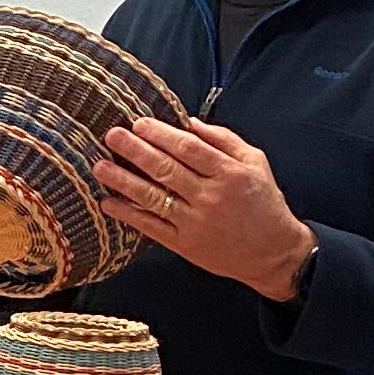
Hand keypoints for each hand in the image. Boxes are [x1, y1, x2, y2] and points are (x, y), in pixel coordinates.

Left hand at [98, 118, 316, 301]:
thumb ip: (224, 139)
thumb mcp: (255, 162)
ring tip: (100, 167)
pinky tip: (108, 203)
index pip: (188, 148)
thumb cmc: (264, 202)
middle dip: (135, 150)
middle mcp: (210, 197)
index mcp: (229, 173)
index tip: (139, 123)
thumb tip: (189, 122)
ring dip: (123, 181)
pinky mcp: (185, 245)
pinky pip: (151, 227)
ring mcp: (195, 223)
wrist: (273, 253)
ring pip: (153, 198)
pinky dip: (128, 215)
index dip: (161, 134)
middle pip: (166, 169)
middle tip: (112, 135)